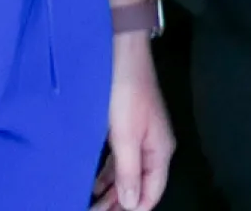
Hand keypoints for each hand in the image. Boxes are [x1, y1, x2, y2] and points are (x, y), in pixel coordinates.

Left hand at [94, 29, 173, 207]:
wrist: (121, 55)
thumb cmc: (125, 94)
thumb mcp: (125, 137)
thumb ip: (128, 172)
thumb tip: (133, 204)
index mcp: (160, 151)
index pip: (152, 192)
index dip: (133, 210)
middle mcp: (154, 147)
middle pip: (140, 186)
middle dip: (119, 203)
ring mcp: (141, 137)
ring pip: (128, 174)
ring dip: (111, 191)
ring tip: (90, 204)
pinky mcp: (127, 129)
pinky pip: (119, 161)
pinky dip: (107, 175)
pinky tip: (93, 184)